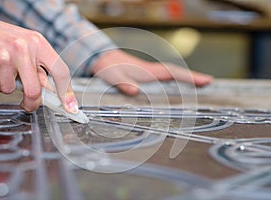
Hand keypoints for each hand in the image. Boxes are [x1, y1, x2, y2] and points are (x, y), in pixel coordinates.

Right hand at [0, 13, 77, 112]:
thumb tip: (54, 91)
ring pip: (11, 90)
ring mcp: (5, 55)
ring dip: (5, 85)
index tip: (70, 107)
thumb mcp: (26, 46)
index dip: (67, 93)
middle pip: (35, 90)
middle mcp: (24, 47)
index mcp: (38, 42)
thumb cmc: (1, 38)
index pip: (60, 71)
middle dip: (32, 103)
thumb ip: (39, 67)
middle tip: (28, 104)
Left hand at [91, 50, 212, 95]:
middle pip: (177, 74)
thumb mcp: (114, 76)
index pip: (173, 73)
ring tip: (200, 86)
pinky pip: (164, 79)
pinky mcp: (145, 77)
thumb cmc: (109, 68)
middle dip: (193, 77)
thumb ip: (123, 83)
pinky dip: (174, 82)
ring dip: (186, 80)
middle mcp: (152, 72)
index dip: (189, 77)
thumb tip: (135, 92)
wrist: (102, 59)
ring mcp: (149, 74)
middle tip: (210, 83)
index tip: (206, 80)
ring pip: (172, 76)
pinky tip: (176, 89)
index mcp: (148, 72)